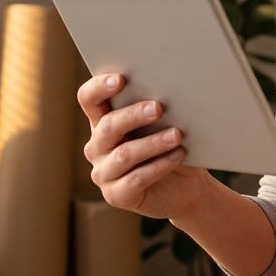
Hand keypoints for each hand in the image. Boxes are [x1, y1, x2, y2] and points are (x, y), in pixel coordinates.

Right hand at [77, 73, 212, 218]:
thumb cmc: (172, 147)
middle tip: (159, 107)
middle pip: (107, 126)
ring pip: (123, 154)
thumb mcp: (164, 124)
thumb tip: (168, 88)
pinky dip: (159, 166)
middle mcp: (97, 146)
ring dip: (152, 143)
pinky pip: (136, 179)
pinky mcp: (116, 195)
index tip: (120, 79)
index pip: (89, 99)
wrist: (186, 187)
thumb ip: (156, 108)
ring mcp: (103, 173)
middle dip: (133, 115)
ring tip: (176, 135)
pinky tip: (178, 156)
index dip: (99, 87)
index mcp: (103, 121)